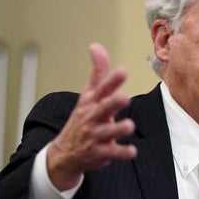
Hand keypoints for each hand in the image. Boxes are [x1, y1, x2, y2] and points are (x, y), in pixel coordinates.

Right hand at [47, 43, 136, 190]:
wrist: (66, 152)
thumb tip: (96, 46)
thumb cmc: (83, 118)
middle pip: (103, 108)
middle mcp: (92, 117)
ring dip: (118, 128)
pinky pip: (112, 153)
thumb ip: (98, 72)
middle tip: (124, 97)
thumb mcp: (88, 95)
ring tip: (130, 125)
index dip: (112, 80)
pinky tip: (132, 151)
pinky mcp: (100, 152)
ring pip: (108, 131)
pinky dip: (121, 152)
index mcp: (92, 102)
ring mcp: (95, 135)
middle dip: (113, 102)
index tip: (122, 71)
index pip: (102, 88)